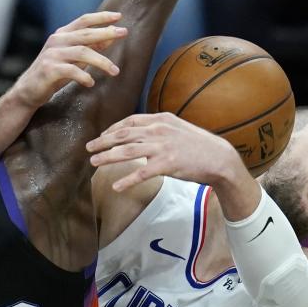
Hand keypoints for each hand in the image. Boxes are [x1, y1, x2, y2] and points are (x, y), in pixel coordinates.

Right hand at [12, 11, 126, 107]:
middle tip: (124, 33)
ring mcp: (52, 55)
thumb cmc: (54, 74)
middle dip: (106, 33)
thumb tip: (112, 36)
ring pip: (82, 53)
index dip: (101, 17)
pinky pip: (71, 71)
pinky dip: (83, 76)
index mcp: (62, 35)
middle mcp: (57, 41)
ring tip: (115, 71)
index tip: (119, 16)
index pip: (84, 20)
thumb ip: (90, 47)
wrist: (29, 91)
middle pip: (86, 34)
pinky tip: (91, 83)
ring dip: (101, 61)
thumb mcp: (73, 58)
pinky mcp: (49, 70)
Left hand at [86, 112, 246, 191]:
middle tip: (88, 148)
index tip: (102, 136)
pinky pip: (141, 173)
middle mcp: (159, 130)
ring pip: (127, 151)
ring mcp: (162, 147)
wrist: (219, 158)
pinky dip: (127, 180)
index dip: (112, 129)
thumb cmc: (198, 146)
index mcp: (161, 120)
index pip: (130, 121)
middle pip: (123, 135)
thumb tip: (141, 133)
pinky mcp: (167, 164)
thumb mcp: (178, 129)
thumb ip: (159, 129)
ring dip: (108, 157)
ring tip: (94, 163)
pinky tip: (116, 186)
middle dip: (103, 141)